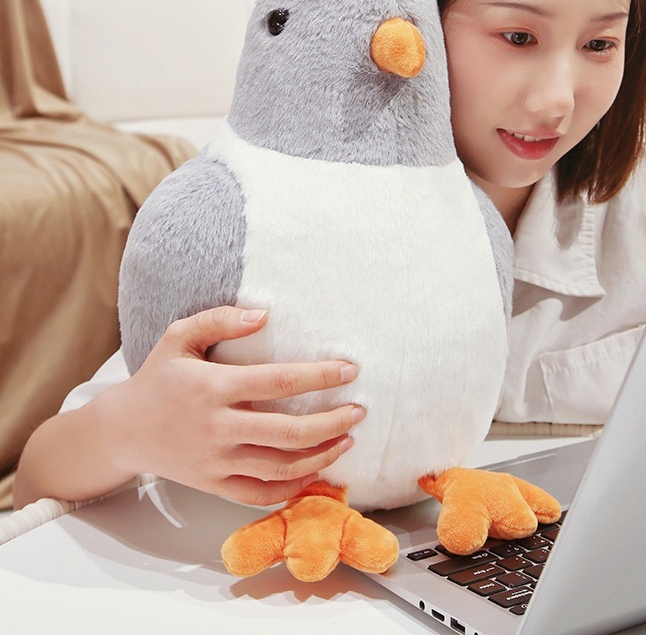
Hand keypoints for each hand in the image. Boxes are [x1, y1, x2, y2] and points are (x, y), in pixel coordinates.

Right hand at [104, 306, 362, 505]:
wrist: (123, 430)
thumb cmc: (158, 377)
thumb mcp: (178, 336)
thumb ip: (219, 320)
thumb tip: (263, 315)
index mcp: (212, 387)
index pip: (278, 382)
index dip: (319, 376)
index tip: (349, 370)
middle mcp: (217, 428)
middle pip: (289, 432)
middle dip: (333, 422)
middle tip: (359, 411)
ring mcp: (216, 461)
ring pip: (281, 468)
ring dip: (322, 456)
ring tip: (347, 439)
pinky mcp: (214, 485)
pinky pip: (260, 494)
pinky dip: (293, 488)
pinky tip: (316, 471)